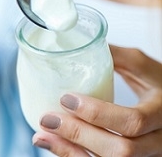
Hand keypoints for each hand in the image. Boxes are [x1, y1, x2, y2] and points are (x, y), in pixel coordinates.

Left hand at [33, 46, 161, 155]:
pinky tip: (55, 145)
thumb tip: (82, 45)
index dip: (98, 113)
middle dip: (79, 135)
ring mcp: (144, 155)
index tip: (67, 99)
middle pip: (120, 150)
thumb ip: (116, 56)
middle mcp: (156, 141)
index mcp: (161, 111)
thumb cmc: (158, 83)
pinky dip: (74, 156)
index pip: (133, 121)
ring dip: (70, 152)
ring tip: (42, 136)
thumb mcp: (142, 66)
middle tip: (48, 118)